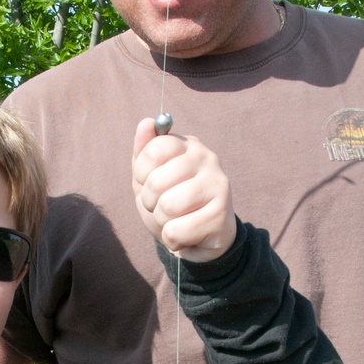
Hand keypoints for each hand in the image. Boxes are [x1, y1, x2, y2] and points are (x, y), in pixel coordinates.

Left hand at [132, 119, 236, 260]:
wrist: (200, 241)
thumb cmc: (172, 205)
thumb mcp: (150, 178)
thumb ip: (144, 151)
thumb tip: (146, 122)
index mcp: (188, 145)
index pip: (154, 150)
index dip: (141, 173)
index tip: (149, 182)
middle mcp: (208, 159)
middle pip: (155, 182)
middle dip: (150, 203)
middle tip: (163, 206)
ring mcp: (218, 185)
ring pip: (167, 207)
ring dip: (162, 221)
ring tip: (175, 220)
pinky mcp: (221, 215)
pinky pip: (176, 231)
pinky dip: (172, 239)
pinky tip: (186, 235)